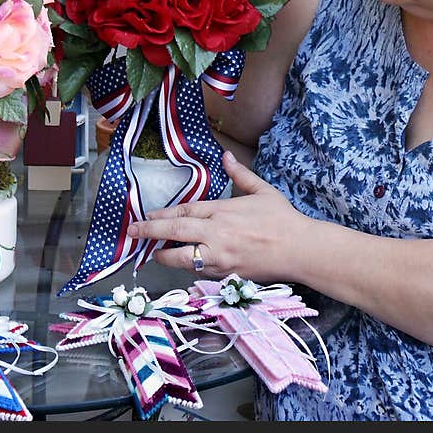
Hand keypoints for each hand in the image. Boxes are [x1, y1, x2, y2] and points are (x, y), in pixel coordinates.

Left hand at [126, 151, 309, 281]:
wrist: (300, 251)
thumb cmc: (283, 219)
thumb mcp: (262, 191)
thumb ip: (240, 174)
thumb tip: (227, 156)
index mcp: (223, 212)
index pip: (184, 211)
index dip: (162, 214)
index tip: (147, 215)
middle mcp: (217, 236)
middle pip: (175, 233)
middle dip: (150, 232)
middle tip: (132, 232)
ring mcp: (220, 258)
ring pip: (182, 258)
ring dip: (165, 255)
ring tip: (154, 252)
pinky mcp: (226, 275)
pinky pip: (198, 272)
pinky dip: (186, 268)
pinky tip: (181, 263)